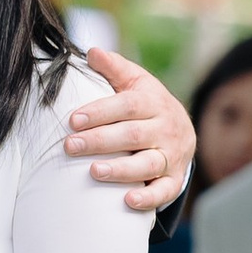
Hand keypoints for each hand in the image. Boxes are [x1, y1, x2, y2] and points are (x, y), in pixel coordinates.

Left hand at [68, 48, 194, 212]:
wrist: (181, 130)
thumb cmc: (146, 104)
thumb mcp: (135, 81)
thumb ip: (114, 68)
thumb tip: (92, 51)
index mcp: (153, 102)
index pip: (126, 106)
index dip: (100, 112)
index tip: (73, 120)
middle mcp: (165, 128)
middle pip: (133, 135)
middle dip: (100, 141)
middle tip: (70, 146)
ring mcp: (171, 155)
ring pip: (148, 164)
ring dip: (121, 169)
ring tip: (94, 172)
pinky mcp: (174, 178)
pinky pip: (164, 191)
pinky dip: (148, 198)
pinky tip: (127, 201)